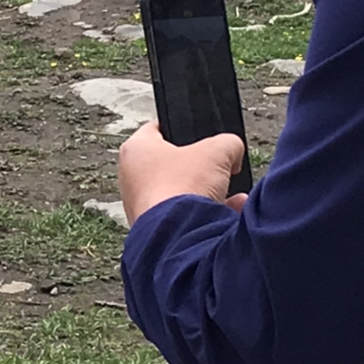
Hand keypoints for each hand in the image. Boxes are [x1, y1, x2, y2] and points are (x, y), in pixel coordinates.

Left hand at [118, 121, 248, 225]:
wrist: (177, 235)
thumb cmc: (183, 187)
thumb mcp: (218, 151)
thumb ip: (228, 143)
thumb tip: (232, 152)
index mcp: (135, 149)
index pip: (157, 128)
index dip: (182, 128)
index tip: (198, 134)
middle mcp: (131, 177)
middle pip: (173, 164)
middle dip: (200, 167)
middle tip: (218, 166)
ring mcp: (141, 205)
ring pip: (181, 192)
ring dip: (208, 193)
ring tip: (230, 193)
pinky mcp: (153, 228)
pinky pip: (184, 216)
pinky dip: (206, 214)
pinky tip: (230, 211)